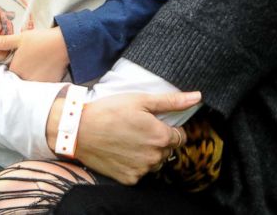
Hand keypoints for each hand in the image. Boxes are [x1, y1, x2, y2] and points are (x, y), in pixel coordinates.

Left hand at [0, 28, 69, 81]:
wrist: (64, 43)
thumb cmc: (40, 39)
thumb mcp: (20, 38)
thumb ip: (2, 43)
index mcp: (16, 69)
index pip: (8, 74)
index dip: (11, 68)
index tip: (17, 62)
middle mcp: (25, 79)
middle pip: (19, 80)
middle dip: (21, 74)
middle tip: (29, 63)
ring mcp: (37, 83)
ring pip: (29, 84)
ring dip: (30, 78)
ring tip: (37, 67)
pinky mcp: (48, 84)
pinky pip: (41, 86)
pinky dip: (41, 80)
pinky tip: (45, 70)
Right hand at [45, 91, 198, 184]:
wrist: (78, 130)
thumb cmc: (109, 111)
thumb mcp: (140, 100)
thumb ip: (171, 101)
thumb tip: (197, 97)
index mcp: (161, 136)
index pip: (180, 137)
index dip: (168, 128)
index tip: (154, 123)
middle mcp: (154, 157)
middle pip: (167, 150)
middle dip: (158, 140)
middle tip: (138, 129)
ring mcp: (142, 170)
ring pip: (154, 162)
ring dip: (147, 153)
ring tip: (128, 139)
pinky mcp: (129, 179)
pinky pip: (140, 172)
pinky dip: (134, 163)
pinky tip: (122, 151)